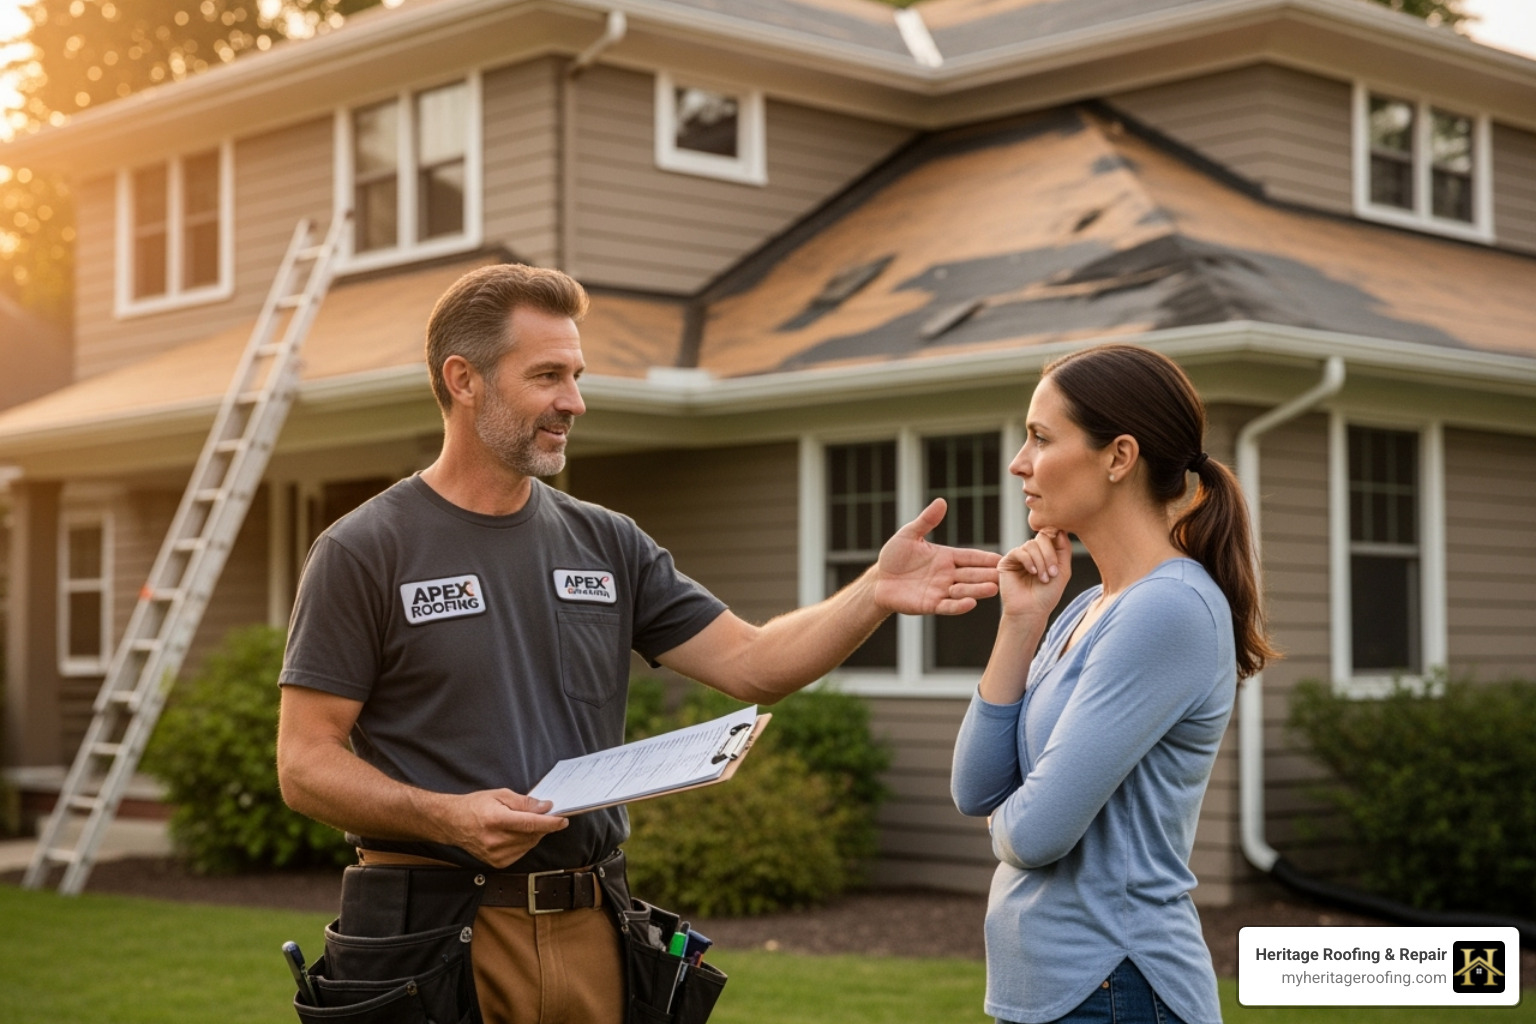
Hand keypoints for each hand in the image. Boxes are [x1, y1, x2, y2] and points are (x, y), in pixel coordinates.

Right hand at [445, 789, 568, 867]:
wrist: (452, 823)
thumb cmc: (475, 806)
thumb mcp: (500, 795)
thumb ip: (524, 802)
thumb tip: (545, 807)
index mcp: (496, 820)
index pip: (530, 823)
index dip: (550, 822)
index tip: (563, 820)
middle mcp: (495, 840)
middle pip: (532, 835)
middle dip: (543, 825)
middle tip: (545, 815)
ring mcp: (495, 854)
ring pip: (529, 845)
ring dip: (534, 834)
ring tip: (525, 822)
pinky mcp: (497, 863)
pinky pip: (521, 852)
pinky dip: (524, 842)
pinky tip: (516, 833)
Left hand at [872, 498, 1000, 614]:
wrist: (879, 581)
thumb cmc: (894, 556)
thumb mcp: (909, 535)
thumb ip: (926, 521)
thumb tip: (941, 502)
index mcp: (947, 557)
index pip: (971, 557)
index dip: (986, 558)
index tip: (1003, 558)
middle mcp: (948, 575)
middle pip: (973, 574)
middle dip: (989, 575)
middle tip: (1007, 575)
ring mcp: (941, 590)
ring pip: (964, 590)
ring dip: (979, 590)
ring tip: (993, 589)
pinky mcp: (931, 604)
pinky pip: (948, 606)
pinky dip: (959, 605)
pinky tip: (971, 603)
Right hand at [998, 528, 1072, 624]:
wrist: (1031, 611)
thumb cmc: (1047, 595)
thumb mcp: (1063, 571)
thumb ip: (1064, 549)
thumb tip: (1061, 529)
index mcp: (1045, 553)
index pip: (1051, 535)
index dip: (1057, 541)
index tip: (1060, 558)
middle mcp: (1031, 552)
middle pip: (1042, 537)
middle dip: (1050, 555)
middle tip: (1053, 573)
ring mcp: (1019, 556)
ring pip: (1031, 544)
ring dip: (1041, 561)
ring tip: (1043, 578)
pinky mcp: (1007, 561)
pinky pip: (1019, 551)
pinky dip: (1028, 561)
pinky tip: (1032, 573)